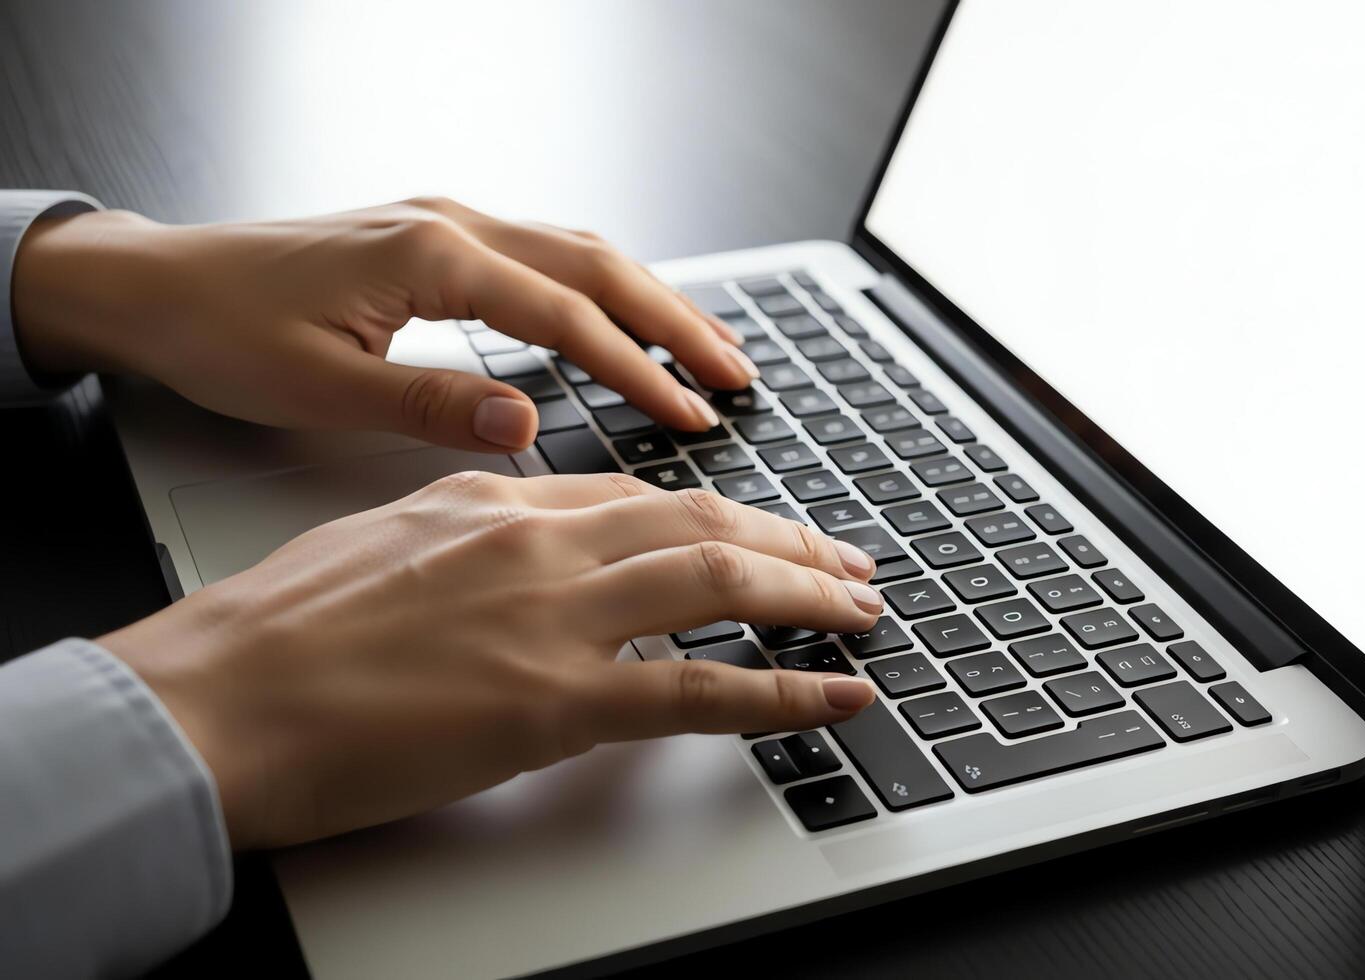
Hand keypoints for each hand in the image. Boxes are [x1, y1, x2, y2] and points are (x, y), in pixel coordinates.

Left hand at [10, 197, 757, 448]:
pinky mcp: (434, 237)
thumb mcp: (321, 390)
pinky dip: (603, 287)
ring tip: (709, 350)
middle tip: (739, 375)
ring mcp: (445, 221)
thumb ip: (433, 404)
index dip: (638, 370)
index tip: (692, 415)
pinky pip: (545, 253)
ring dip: (652, 299)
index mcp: (430, 257)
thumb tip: (529, 422)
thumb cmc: (223, 335)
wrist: (155, 286)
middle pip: (598, 264)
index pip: (566, 314)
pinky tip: (625, 319)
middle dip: (678, 321)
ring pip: (580, 250)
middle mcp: (449, 223)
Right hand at [99, 472, 883, 849]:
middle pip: (701, 519)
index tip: (761, 528)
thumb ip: (466, 533)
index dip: (719, 511)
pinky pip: (702, 687)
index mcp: (493, 502)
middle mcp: (538, 541)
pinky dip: (785, 690)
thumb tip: (515, 542)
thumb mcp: (380, 544)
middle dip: (791, 538)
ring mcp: (554, 617)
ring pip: (720, 578)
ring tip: (864, 611)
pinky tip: (835, 695)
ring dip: (809, 594)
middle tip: (848, 561)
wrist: (215, 700)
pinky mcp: (556, 703)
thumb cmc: (273, 635)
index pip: (638, 495)